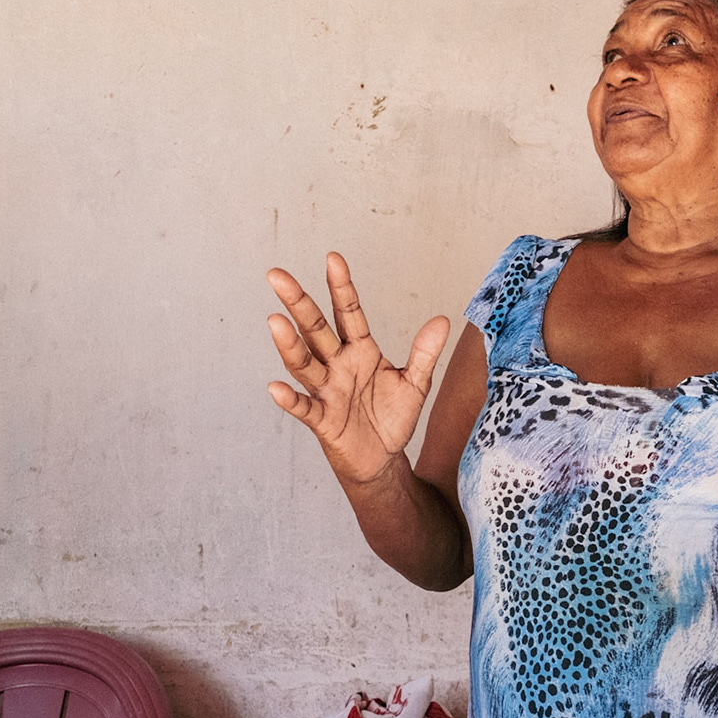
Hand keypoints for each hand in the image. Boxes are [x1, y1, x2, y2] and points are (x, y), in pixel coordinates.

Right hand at [266, 251, 450, 487]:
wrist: (383, 459)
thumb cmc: (392, 417)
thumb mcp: (416, 383)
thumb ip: (425, 353)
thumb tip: (442, 319)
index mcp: (360, 351)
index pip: (348, 313)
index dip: (341, 287)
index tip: (334, 258)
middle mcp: (338, 365)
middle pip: (315, 330)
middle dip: (298, 303)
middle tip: (277, 276)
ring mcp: (327, 391)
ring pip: (305, 364)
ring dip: (289, 345)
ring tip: (276, 321)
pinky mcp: (323, 420)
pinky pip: (304, 408)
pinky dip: (290, 400)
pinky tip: (276, 388)